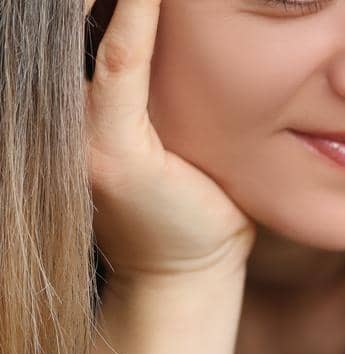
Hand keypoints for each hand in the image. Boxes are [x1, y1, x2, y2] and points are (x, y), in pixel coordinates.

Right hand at [88, 0, 254, 277]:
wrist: (190, 271)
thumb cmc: (200, 196)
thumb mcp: (184, 121)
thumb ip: (176, 71)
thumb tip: (210, 18)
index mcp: (88, 87)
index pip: (95, 8)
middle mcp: (70, 97)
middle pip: (82, 7)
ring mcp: (84, 122)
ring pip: (97, 24)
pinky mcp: (109, 148)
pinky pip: (124, 65)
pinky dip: (136, 16)